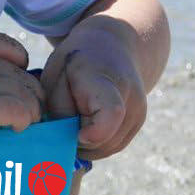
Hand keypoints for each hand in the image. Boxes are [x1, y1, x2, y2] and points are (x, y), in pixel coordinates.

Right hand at [0, 32, 45, 148]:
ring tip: (25, 123)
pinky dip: (25, 120)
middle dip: (30, 94)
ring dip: (32, 111)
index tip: (16, 82)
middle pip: (23, 74)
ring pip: (26, 94)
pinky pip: (19, 111)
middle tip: (27, 111)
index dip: (21, 65)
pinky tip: (17, 129)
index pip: (10, 46)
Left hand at [40, 28, 146, 159]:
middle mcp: (131, 99)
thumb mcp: (55, 78)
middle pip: (105, 141)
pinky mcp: (138, 123)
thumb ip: (58, 111)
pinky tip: (84, 125)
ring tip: (73, 120)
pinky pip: (113, 146)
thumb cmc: (74, 63)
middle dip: (78, 141)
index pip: (111, 114)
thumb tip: (64, 143)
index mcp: (107, 82)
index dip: (94, 133)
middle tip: (63, 122)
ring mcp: (139, 113)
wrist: (111, 46)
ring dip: (86, 144)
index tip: (78, 134)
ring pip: (108, 148)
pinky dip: (95, 143)